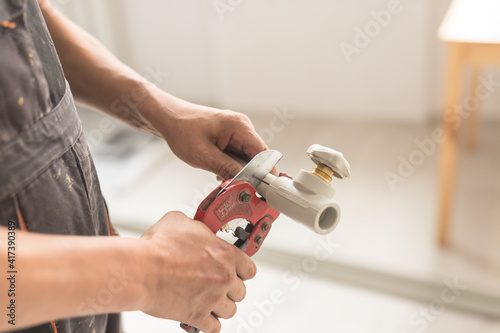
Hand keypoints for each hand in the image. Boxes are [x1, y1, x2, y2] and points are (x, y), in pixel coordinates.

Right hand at [139, 211, 256, 332]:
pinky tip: (204, 318)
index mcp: (225, 254)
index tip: (236, 271)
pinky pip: (213, 327)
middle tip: (218, 285)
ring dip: (220, 307)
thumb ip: (195, 227)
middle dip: (229, 289)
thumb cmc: (159, 246)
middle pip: (240, 292)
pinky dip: (209, 324)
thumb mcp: (180, 221)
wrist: (142, 269)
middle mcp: (224, 277)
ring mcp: (212, 298)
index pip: (249, 269)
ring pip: (229, 311)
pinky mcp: (197, 316)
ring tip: (210, 301)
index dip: (241, 270)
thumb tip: (193, 228)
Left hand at [149, 92, 268, 179]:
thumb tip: (245, 183)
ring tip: (220, 174)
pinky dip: (231, 165)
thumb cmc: (182, 130)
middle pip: (257, 157)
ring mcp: (237, 130)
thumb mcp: (204, 155)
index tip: (264, 191)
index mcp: (239, 126)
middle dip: (249, 174)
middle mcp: (242, 126)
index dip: (266, 174)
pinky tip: (218, 169)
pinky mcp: (231, 136)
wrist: (169, 117)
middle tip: (239, 188)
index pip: (263, 154)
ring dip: (238, 170)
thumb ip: (227, 169)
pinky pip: (238, 154)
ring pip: (247, 157)